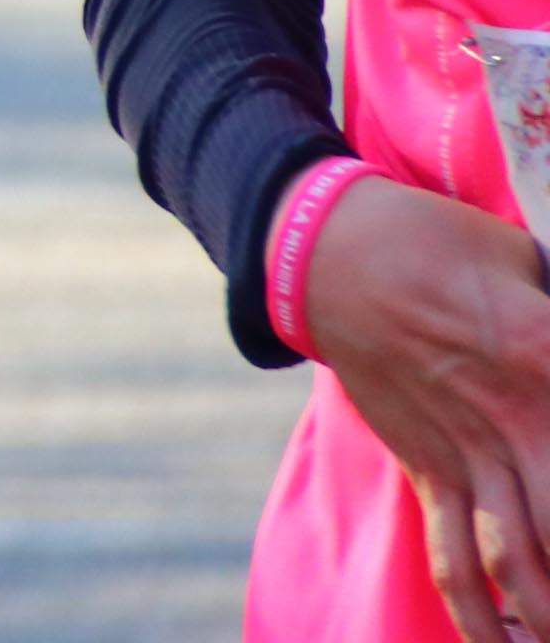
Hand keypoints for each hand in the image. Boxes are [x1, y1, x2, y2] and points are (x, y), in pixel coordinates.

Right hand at [305, 174, 549, 642]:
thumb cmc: (437, 242)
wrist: (322, 251)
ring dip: (548, 612)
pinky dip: (473, 612)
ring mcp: (463, 452)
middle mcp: (512, 419)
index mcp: (545, 353)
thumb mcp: (525, 259)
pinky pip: (449, 555)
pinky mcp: (427, 468)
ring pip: (517, 558)